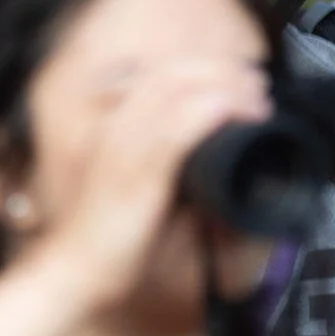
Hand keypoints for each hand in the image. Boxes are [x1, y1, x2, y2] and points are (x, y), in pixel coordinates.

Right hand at [39, 55, 273, 308]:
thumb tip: (213, 154)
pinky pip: (176, 128)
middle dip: (222, 69)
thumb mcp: (139, 184)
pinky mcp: (137, 172)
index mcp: (115, 125)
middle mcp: (117, 126)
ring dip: (225, 86)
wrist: (77, 269)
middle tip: (257, 84)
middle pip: (174, 72)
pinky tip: (234, 112)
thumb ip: (167, 161)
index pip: (162, 72)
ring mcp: (125, 146)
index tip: (240, 77)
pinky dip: (210, 112)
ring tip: (257, 99)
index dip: (206, 66)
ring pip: (177, 91)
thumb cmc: (108, 234)